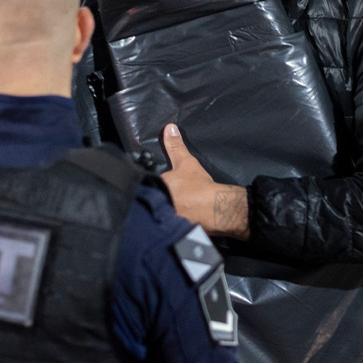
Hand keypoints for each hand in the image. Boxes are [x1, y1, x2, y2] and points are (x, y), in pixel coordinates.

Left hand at [160, 124, 250, 238]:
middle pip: (149, 203)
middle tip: (165, 202)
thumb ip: (175, 147)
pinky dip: (167, 227)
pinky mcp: (171, 234)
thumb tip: (169, 128)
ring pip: (156, 216)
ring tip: (170, 213)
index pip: (145, 188)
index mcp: (155, 190)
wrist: (217, 209)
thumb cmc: (200, 186)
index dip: (150, 189)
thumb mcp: (187, 163)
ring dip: (160, 214)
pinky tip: (174, 225)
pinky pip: (164, 229)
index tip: (157, 190)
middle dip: (153, 202)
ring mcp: (162, 221)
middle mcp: (155, 207)